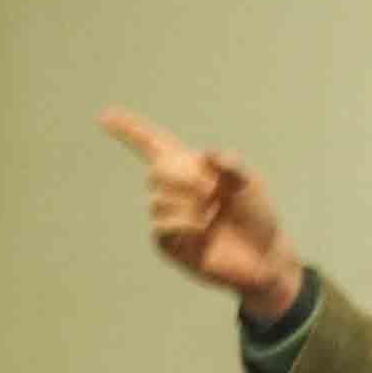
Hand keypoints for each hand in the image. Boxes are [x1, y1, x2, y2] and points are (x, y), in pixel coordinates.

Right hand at [98, 108, 303, 312]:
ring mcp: (169, 217)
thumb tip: (205, 154)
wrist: (265, 256)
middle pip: (156, 170)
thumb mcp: (250, 182)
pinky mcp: (169, 244)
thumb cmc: (257, 216)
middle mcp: (175, 191)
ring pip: (158, 199)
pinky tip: (204, 230)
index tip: (105, 116)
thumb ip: (230, 162)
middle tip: (213, 191)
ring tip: (213, 214)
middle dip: (185, 178)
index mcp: (191, 168)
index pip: (154, 144)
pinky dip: (184, 222)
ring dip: (189, 204)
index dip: (130, 129)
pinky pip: (161, 224)